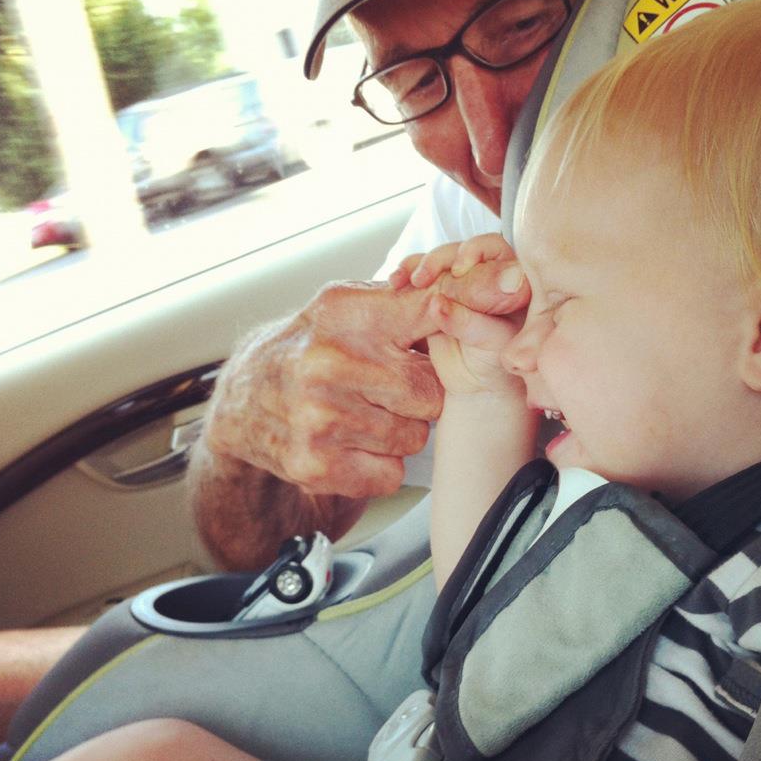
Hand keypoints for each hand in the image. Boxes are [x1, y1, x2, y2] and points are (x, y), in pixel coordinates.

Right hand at [201, 269, 528, 499]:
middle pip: (430, 394)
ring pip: (413, 438)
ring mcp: (320, 419)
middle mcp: (329, 364)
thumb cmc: (309, 348)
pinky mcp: (316, 466)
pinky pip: (390, 473)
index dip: (476, 301)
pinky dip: (379, 465)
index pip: (428, 308)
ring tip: (363, 413)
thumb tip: (486, 286)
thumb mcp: (347, 308)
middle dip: (419, 397)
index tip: (517, 288)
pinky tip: (351, 443)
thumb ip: (407, 302)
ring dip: (399, 432)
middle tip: (387, 389)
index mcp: (345, 315)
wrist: (244, 403)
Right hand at [412, 236, 526, 396]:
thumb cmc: (495, 364)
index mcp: (514, 280)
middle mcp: (488, 274)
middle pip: (462, 250)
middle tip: (422, 278)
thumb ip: (470, 321)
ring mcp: (461, 281)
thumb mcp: (489, 343)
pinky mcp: (436, 290)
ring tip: (405, 281)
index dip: (475, 252)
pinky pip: (419, 275)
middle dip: (440, 260)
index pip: (497, 250)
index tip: (458, 270)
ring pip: (439, 260)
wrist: (475, 383)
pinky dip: (405, 276)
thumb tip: (440, 301)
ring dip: (419, 265)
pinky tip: (396, 282)